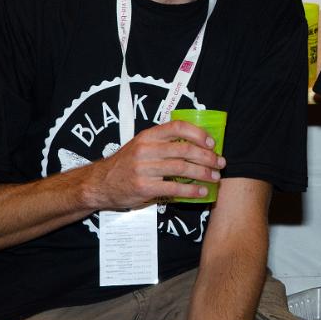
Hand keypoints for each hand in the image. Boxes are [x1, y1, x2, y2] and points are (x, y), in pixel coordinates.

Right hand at [80, 120, 225, 208]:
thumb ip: (164, 143)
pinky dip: (191, 190)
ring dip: (203, 173)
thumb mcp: (142, 145)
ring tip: (215, 177)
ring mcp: (143, 169)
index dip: (198, 134)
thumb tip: (198, 146)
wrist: (99, 183)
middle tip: (220, 163)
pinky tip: (201, 192)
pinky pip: (173, 188)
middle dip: (207, 157)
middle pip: (184, 150)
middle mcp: (146, 149)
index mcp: (148, 136)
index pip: (178, 127)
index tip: (212, 143)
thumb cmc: (126, 164)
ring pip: (181, 168)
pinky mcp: (143, 187)